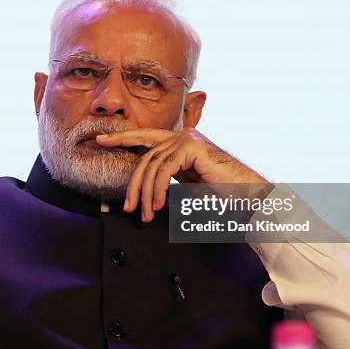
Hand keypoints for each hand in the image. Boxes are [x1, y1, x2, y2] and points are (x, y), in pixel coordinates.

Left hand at [95, 127, 269, 221]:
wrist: (248, 195)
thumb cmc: (221, 192)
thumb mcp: (186, 182)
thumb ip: (167, 176)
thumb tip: (143, 186)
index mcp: (180, 142)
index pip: (145, 139)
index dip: (122, 139)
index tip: (101, 140)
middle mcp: (182, 136)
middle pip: (145, 157)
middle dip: (133, 184)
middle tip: (127, 206)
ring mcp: (187, 138)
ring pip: (152, 165)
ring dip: (145, 193)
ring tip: (145, 213)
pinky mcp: (191, 147)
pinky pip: (163, 169)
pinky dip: (157, 189)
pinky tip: (157, 204)